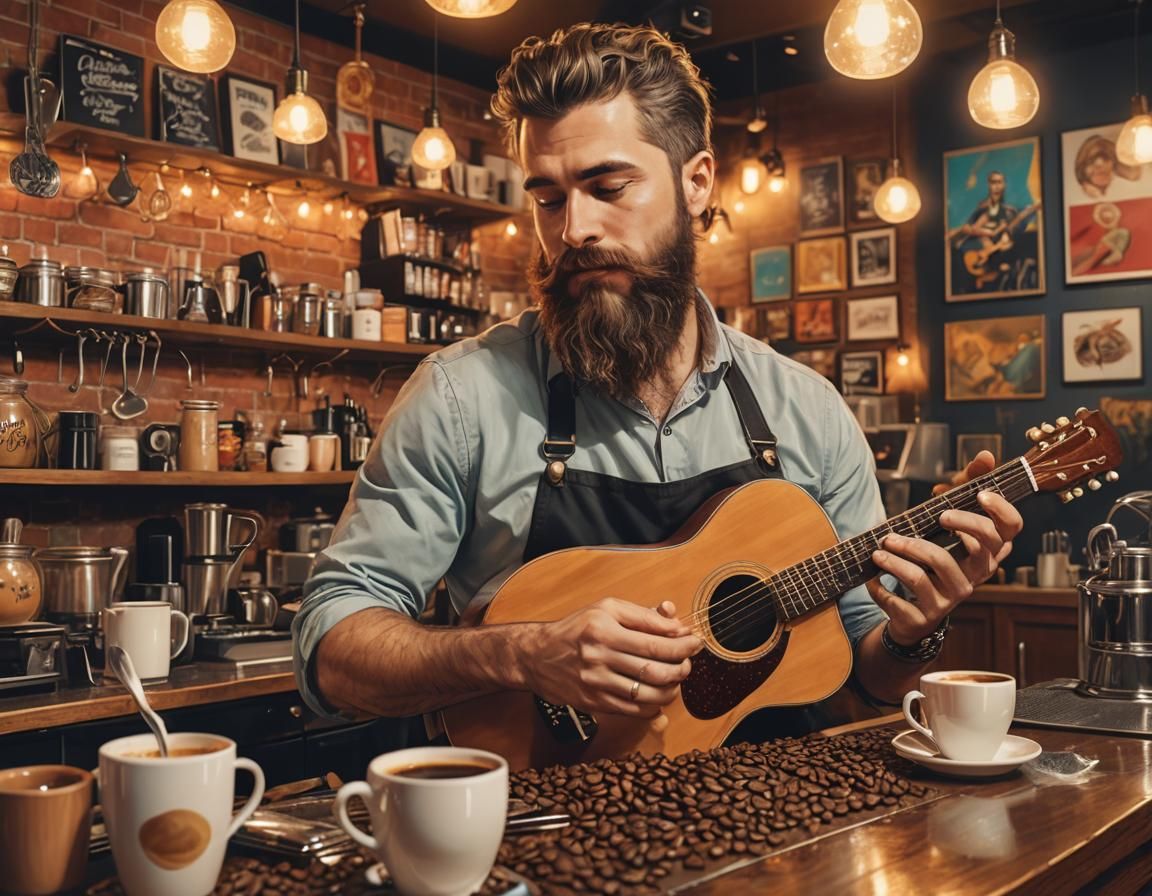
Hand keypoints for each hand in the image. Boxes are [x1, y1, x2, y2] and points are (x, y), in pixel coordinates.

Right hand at [518, 598, 701, 717]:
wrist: (537, 656)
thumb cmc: (576, 629)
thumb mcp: (607, 609)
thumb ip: (643, 616)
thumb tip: (677, 626)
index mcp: (604, 628)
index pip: (655, 642)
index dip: (682, 645)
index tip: (695, 642)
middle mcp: (598, 656)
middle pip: (655, 670)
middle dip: (681, 668)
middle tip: (687, 662)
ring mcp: (596, 682)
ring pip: (647, 694)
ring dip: (671, 689)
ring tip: (675, 679)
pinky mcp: (594, 702)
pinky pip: (633, 711)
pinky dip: (653, 707)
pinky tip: (658, 696)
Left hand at [870, 451, 1022, 642]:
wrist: (912, 612)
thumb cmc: (934, 554)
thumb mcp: (947, 519)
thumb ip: (964, 486)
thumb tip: (985, 455)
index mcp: (987, 552)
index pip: (1011, 531)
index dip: (1001, 512)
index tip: (980, 494)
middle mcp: (975, 576)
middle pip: (979, 548)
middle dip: (957, 525)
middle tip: (936, 514)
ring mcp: (950, 598)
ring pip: (929, 572)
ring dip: (901, 554)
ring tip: (882, 544)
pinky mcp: (923, 616)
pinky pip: (900, 599)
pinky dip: (881, 587)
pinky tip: (872, 577)